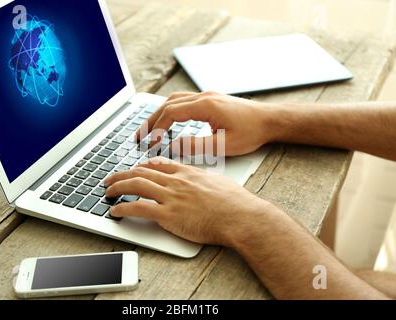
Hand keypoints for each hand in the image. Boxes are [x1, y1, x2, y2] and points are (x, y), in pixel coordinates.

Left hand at [104, 157, 272, 245]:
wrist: (241, 216)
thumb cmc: (235, 203)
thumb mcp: (218, 183)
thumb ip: (203, 180)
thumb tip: (201, 183)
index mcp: (188, 173)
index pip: (158, 164)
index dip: (142, 166)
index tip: (135, 169)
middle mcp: (176, 181)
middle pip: (142, 171)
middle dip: (122, 174)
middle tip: (111, 179)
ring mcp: (171, 197)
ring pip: (136, 185)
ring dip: (117, 187)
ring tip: (107, 191)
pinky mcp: (169, 215)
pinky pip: (138, 208)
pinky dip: (123, 208)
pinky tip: (115, 210)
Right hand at [136, 91, 273, 155]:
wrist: (270, 120)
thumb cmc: (251, 132)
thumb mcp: (223, 145)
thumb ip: (195, 146)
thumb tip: (172, 147)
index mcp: (206, 105)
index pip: (172, 113)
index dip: (158, 128)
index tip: (150, 142)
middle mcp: (204, 96)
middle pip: (168, 104)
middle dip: (152, 120)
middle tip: (139, 136)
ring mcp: (207, 96)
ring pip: (174, 100)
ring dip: (159, 114)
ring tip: (149, 129)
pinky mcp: (211, 100)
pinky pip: (183, 101)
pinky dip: (170, 111)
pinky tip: (168, 122)